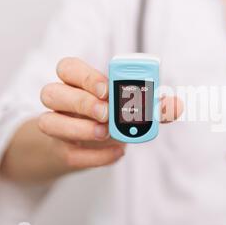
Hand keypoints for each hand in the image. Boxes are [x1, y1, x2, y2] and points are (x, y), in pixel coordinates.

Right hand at [38, 57, 182, 170]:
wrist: (83, 146)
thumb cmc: (107, 118)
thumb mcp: (129, 108)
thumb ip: (154, 106)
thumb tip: (176, 105)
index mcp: (76, 82)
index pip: (67, 68)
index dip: (84, 76)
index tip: (106, 88)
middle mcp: (60, 102)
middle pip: (51, 93)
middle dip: (80, 103)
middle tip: (106, 113)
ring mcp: (56, 127)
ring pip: (48, 123)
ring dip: (79, 129)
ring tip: (105, 133)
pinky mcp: (61, 151)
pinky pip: (69, 154)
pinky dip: (95, 156)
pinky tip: (117, 153)